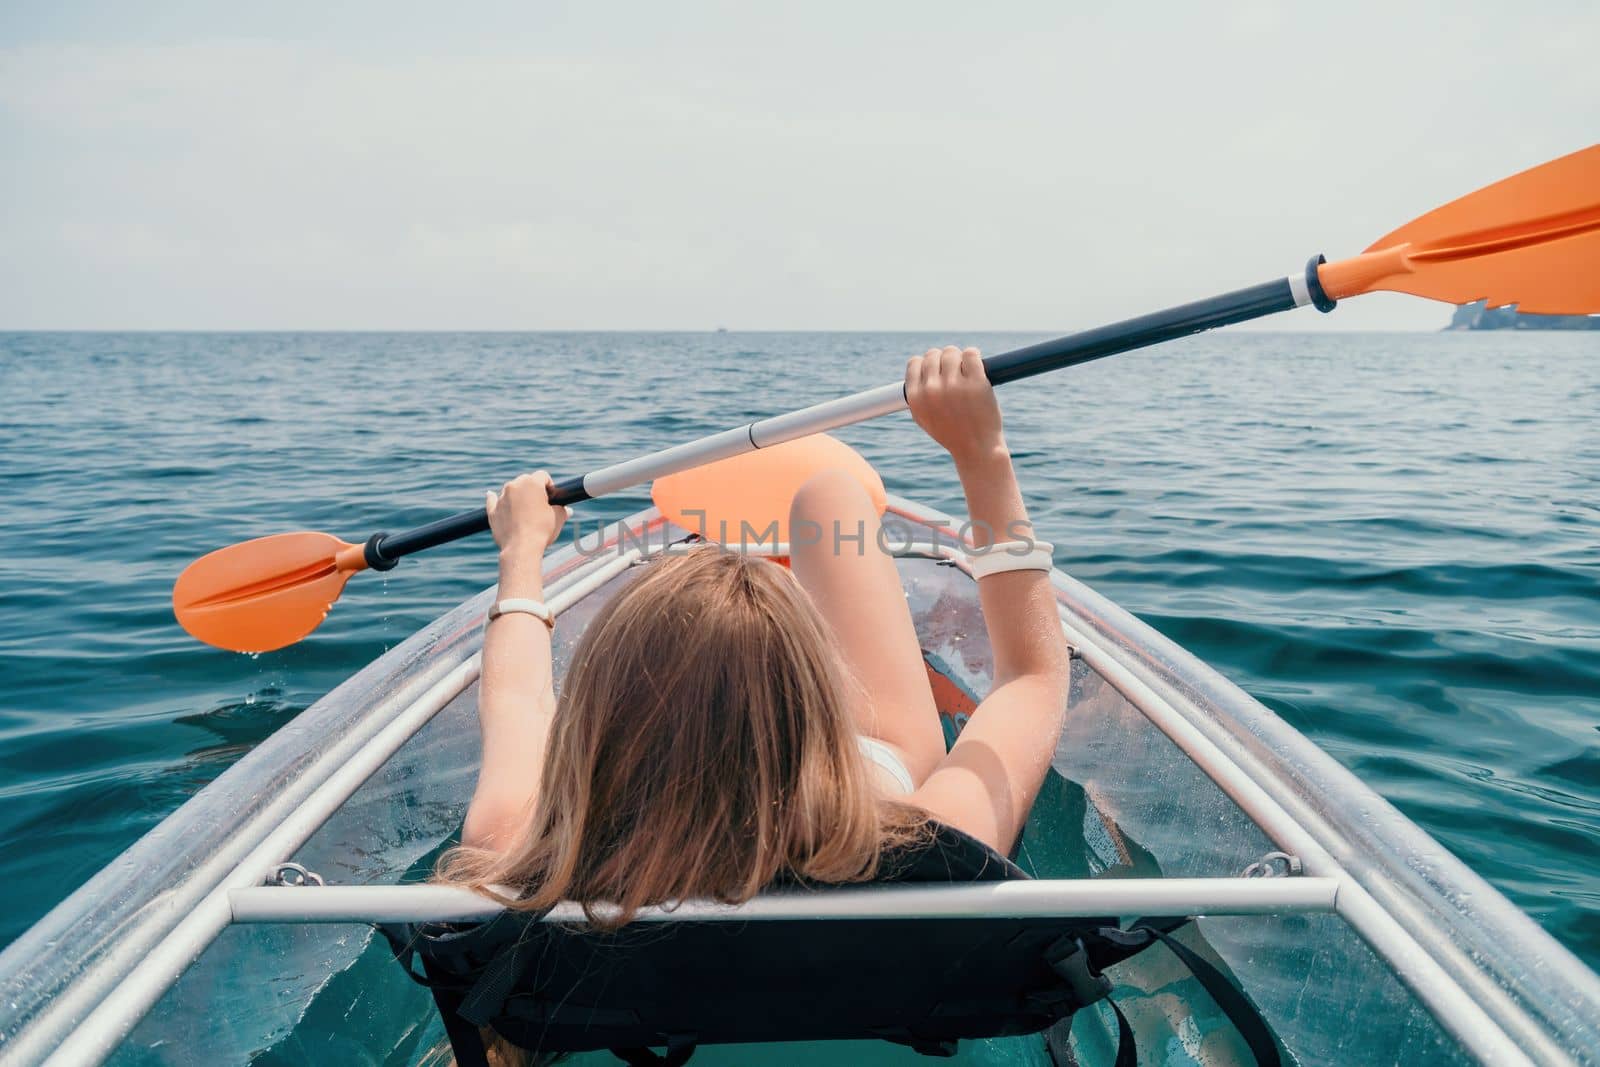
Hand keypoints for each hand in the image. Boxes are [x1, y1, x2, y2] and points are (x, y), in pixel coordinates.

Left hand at [486, 472, 568, 556]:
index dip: (549, 485)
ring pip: (510, 490)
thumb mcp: (558, 518)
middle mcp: (514, 486)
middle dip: (533, 489)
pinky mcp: (492, 510)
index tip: (551, 496)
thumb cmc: (542, 531)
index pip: (543, 476)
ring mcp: (501, 497)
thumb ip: (562, 510)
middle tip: (539, 504)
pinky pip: (493, 500)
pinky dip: (494, 499)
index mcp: (532, 483)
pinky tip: (492, 495)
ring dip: (517, 495)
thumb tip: (566, 510)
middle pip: (525, 480)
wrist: (522, 548)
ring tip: (524, 509)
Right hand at [904, 346, 1005, 465]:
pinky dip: (973, 355)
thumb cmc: (952, 434)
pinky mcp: (976, 382)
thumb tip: (920, 366)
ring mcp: (954, 385)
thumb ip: (918, 394)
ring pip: (952, 353)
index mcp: (916, 398)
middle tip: (955, 370)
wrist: (976, 450)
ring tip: (967, 369)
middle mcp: (932, 390)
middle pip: (933, 355)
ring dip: (959, 358)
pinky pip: (971, 354)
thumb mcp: (925, 418)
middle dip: (943, 360)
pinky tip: (977, 365)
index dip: (927, 364)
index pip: (915, 363)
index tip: (937, 370)